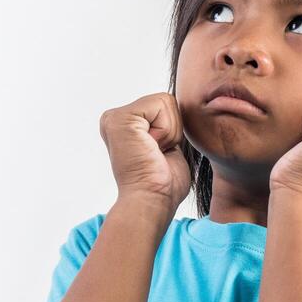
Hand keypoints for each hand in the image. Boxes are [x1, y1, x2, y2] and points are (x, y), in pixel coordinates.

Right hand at [99, 92, 191, 217]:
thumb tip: (186, 112)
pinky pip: (162, 104)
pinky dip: (166, 130)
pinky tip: (151, 148)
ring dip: (170, 132)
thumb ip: (169, 126)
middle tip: (156, 154)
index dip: (173, 132)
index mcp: (125, 125)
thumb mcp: (167, 147)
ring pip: (167, 101)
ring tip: (153, 153)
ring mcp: (115, 116)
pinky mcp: (121, 117)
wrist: (151, 201)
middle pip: (167, 101)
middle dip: (172, 130)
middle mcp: (115, 118)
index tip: (157, 155)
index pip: (165, 106)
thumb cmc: (162, 184)